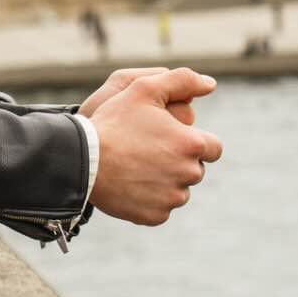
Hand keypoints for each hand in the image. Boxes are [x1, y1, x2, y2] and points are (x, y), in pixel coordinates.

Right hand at [88, 68, 221, 225]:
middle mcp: (188, 174)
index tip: (173, 139)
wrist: (83, 161)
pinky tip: (132, 184)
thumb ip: (182, 80)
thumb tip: (210, 83)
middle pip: (195, 169)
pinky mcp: (156, 216)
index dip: (194, 141)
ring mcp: (172, 198)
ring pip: (179, 190)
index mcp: (192, 144)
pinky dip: (151, 199)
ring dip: (167, 180)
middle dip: (179, 160)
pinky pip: (162, 207)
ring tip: (138, 167)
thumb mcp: (145, 88)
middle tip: (149, 150)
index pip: (214, 148)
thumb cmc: (114, 121)